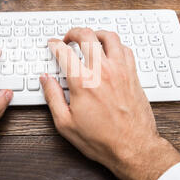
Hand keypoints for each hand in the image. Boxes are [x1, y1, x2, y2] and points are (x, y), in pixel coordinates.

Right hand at [41, 28, 179, 179]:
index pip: (64, 52)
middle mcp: (102, 71)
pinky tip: (109, 51)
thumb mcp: (66, 123)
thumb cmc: (101, 139)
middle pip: (87, 36)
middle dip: (73, 32)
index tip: (52, 45)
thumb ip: (52, 97)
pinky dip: (115, 45)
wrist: (133, 148)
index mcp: (83, 82)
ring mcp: (120, 70)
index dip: (54, 45)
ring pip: (109, 37)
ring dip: (96, 33)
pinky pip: (125, 49)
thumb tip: (46, 79)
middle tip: (68, 38)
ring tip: (89, 39)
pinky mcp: (133, 75)